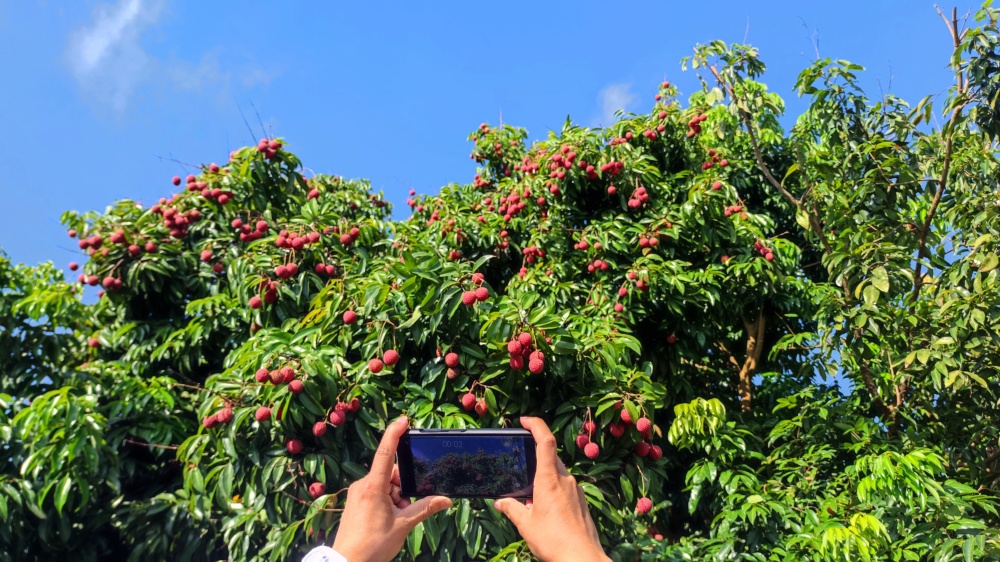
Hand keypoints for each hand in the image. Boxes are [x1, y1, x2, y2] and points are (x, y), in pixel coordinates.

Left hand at [332, 416, 451, 561]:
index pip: (386, 453)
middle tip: (405, 509)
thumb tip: (446, 499)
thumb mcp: (403, 525)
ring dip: (396, 498)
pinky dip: (388, 502)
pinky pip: (376, 494)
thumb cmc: (372, 546)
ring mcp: (358, 494)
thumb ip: (424, 508)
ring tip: (395, 520)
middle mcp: (362, 485)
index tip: (403, 420)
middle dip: (404, 488)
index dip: (394, 434)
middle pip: (391, 475)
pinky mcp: (356, 502)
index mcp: (373, 487)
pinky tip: (389, 520)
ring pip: (385, 486)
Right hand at [494, 417, 610, 561]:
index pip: (545, 441)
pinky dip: (552, 490)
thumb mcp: (526, 524)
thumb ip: (512, 509)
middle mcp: (566, 480)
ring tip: (528, 493)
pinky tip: (543, 507)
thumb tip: (501, 502)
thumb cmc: (553, 540)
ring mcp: (576, 491)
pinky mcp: (581, 502)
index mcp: (550, 479)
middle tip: (520, 462)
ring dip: (543, 477)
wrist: (582, 559)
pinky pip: (565, 488)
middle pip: (551, 456)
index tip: (525, 420)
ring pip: (558, 473)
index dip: (536, 425)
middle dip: (535, 456)